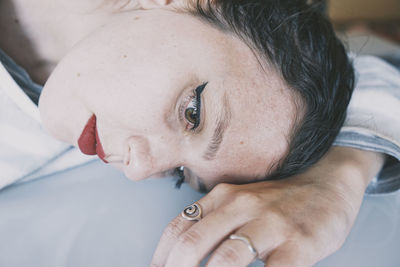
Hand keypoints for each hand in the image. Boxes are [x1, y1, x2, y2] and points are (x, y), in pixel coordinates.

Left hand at [150, 147, 383, 266]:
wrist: (328, 181)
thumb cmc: (280, 201)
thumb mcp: (242, 201)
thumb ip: (216, 221)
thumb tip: (186, 255)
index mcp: (224, 197)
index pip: (178, 227)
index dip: (160, 257)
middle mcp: (242, 206)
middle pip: (194, 242)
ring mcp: (271, 224)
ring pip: (228, 257)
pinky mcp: (299, 244)